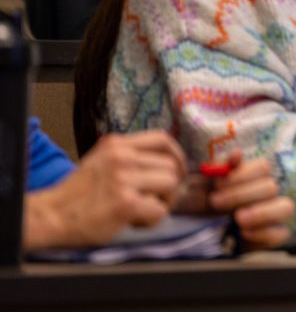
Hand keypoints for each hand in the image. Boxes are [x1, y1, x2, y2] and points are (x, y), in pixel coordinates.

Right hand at [23, 130, 186, 249]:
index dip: (177, 155)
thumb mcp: (102, 161)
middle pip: (171, 165)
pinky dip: (151, 220)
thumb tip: (170, 161)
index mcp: (117, 144)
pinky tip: (134, 221)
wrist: (51, 216)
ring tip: (142, 210)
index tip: (176, 170)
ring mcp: (124, 179)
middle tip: (151, 200)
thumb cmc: (79, 193)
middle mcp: (121, 156)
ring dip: (162, 202)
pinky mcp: (126, 203)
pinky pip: (160, 210)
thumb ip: (130, 156)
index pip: (163, 139)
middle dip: (168, 186)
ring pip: (171, 185)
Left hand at [206, 151, 295, 248]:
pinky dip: (263, 233)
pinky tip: (243, 233)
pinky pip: (281, 234)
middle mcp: (271, 193)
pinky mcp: (277, 235)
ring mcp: (277, 215)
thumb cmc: (211, 203)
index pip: (263, 167)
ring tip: (237, 219)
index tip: (216, 184)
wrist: (207, 233)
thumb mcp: (210, 184)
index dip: (241, 174)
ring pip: (286, 208)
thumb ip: (222, 167)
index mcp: (257, 177)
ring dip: (260, 213)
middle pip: (270, 187)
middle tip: (214, 202)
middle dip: (240, 195)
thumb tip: (237, 153)